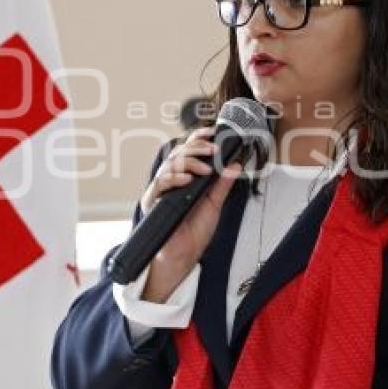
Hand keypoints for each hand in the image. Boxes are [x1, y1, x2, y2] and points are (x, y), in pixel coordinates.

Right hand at [138, 126, 242, 302]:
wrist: (184, 256)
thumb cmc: (194, 231)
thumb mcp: (214, 204)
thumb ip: (222, 184)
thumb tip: (235, 165)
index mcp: (185, 177)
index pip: (188, 150)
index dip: (199, 138)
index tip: (214, 132)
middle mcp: (171, 180)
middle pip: (178, 153)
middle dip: (196, 148)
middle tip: (213, 150)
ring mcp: (161, 190)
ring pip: (169, 164)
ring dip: (188, 162)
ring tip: (205, 168)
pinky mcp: (152, 202)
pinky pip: (159, 184)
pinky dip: (173, 179)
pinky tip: (186, 179)